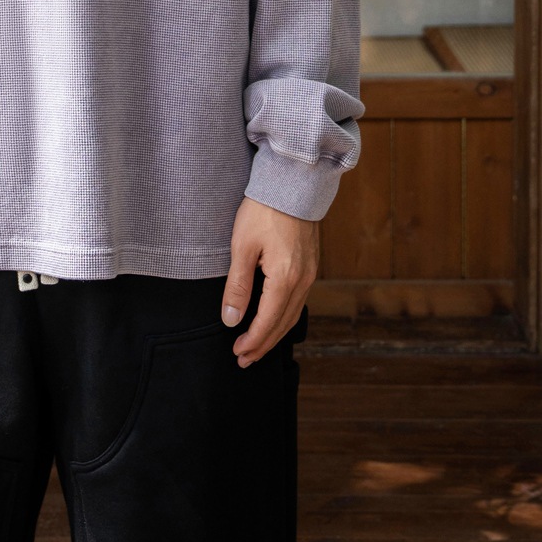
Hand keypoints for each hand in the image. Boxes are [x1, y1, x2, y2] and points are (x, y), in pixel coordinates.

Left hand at [220, 196, 317, 366]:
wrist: (292, 181)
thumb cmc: (264, 209)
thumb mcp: (242, 246)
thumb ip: (238, 286)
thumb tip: (230, 320)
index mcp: (285, 278)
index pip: (268, 321)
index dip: (253, 341)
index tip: (238, 353)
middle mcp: (303, 280)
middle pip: (283, 323)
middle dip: (264, 344)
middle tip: (245, 359)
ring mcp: (310, 273)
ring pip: (293, 314)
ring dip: (275, 333)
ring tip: (257, 346)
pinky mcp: (311, 264)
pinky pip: (299, 300)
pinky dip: (285, 316)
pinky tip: (274, 319)